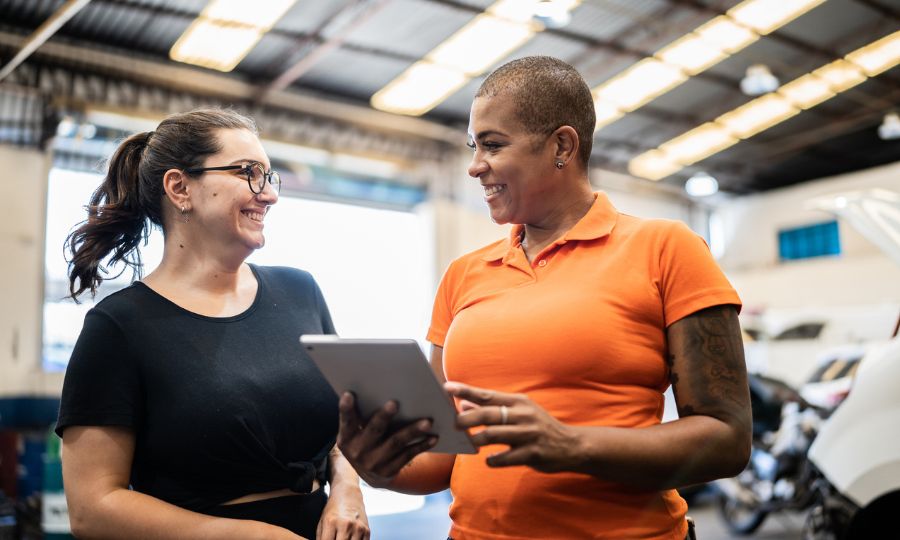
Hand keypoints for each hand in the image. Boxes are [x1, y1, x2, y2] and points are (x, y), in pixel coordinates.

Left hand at [315, 486, 368, 539]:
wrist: (348, 495)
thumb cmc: (333, 509)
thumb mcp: (322, 523)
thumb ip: (321, 538)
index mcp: (331, 523)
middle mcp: (346, 525)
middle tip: (335, 539)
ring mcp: (358, 528)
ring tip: (342, 538)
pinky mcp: (367, 530)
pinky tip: (350, 539)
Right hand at [336, 393, 437, 487]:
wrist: (369, 474)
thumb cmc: (365, 440)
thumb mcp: (356, 432)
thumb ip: (361, 415)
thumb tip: (380, 388)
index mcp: (346, 437)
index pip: (346, 421)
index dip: (346, 408)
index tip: (349, 394)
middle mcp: (357, 451)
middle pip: (374, 430)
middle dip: (383, 416)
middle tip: (394, 402)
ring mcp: (374, 463)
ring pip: (396, 443)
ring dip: (412, 431)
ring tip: (428, 421)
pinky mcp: (389, 471)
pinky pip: (408, 455)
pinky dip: (422, 445)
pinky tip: (434, 437)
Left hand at [444, 381, 581, 472]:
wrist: (571, 445)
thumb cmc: (539, 427)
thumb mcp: (519, 413)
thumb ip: (492, 409)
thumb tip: (463, 404)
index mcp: (518, 402)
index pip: (487, 394)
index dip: (465, 391)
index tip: (446, 387)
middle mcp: (523, 415)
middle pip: (488, 414)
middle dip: (467, 418)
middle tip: (452, 423)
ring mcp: (528, 434)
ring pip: (494, 435)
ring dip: (477, 440)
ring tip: (468, 444)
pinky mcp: (532, 453)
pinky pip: (506, 458)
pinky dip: (493, 459)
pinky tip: (488, 459)